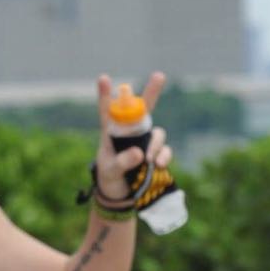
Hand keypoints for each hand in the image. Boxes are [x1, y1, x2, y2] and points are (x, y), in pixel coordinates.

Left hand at [94, 71, 173, 200]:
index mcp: (111, 132)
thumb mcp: (110, 171)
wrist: (121, 195)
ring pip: (157, 133)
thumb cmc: (109, 177)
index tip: (103, 78)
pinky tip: (158, 164)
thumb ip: (122, 162)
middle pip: (142, 109)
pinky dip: (164, 155)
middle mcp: (130, 132)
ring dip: (156, 145)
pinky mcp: (157, 153)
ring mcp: (145, 142)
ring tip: (149, 160)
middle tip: (159, 75)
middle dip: (152, 92)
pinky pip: (165, 150)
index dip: (106, 94)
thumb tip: (140, 153)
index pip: (108, 110)